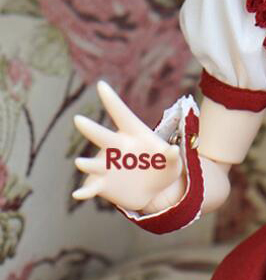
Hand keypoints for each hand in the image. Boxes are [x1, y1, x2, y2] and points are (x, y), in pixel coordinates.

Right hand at [72, 80, 184, 213]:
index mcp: (133, 135)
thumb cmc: (163, 169)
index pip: (122, 114)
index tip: (101, 86)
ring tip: (80, 162)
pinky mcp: (102, 185)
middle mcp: (116, 148)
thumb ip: (172, 156)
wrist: (154, 191)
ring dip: (87, 163)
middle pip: (103, 137)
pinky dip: (84, 191)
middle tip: (78, 120)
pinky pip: (91, 187)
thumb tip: (173, 151)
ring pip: (93, 164)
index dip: (112, 101)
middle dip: (91, 130)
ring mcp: (107, 167)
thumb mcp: (172, 163)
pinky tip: (78, 194)